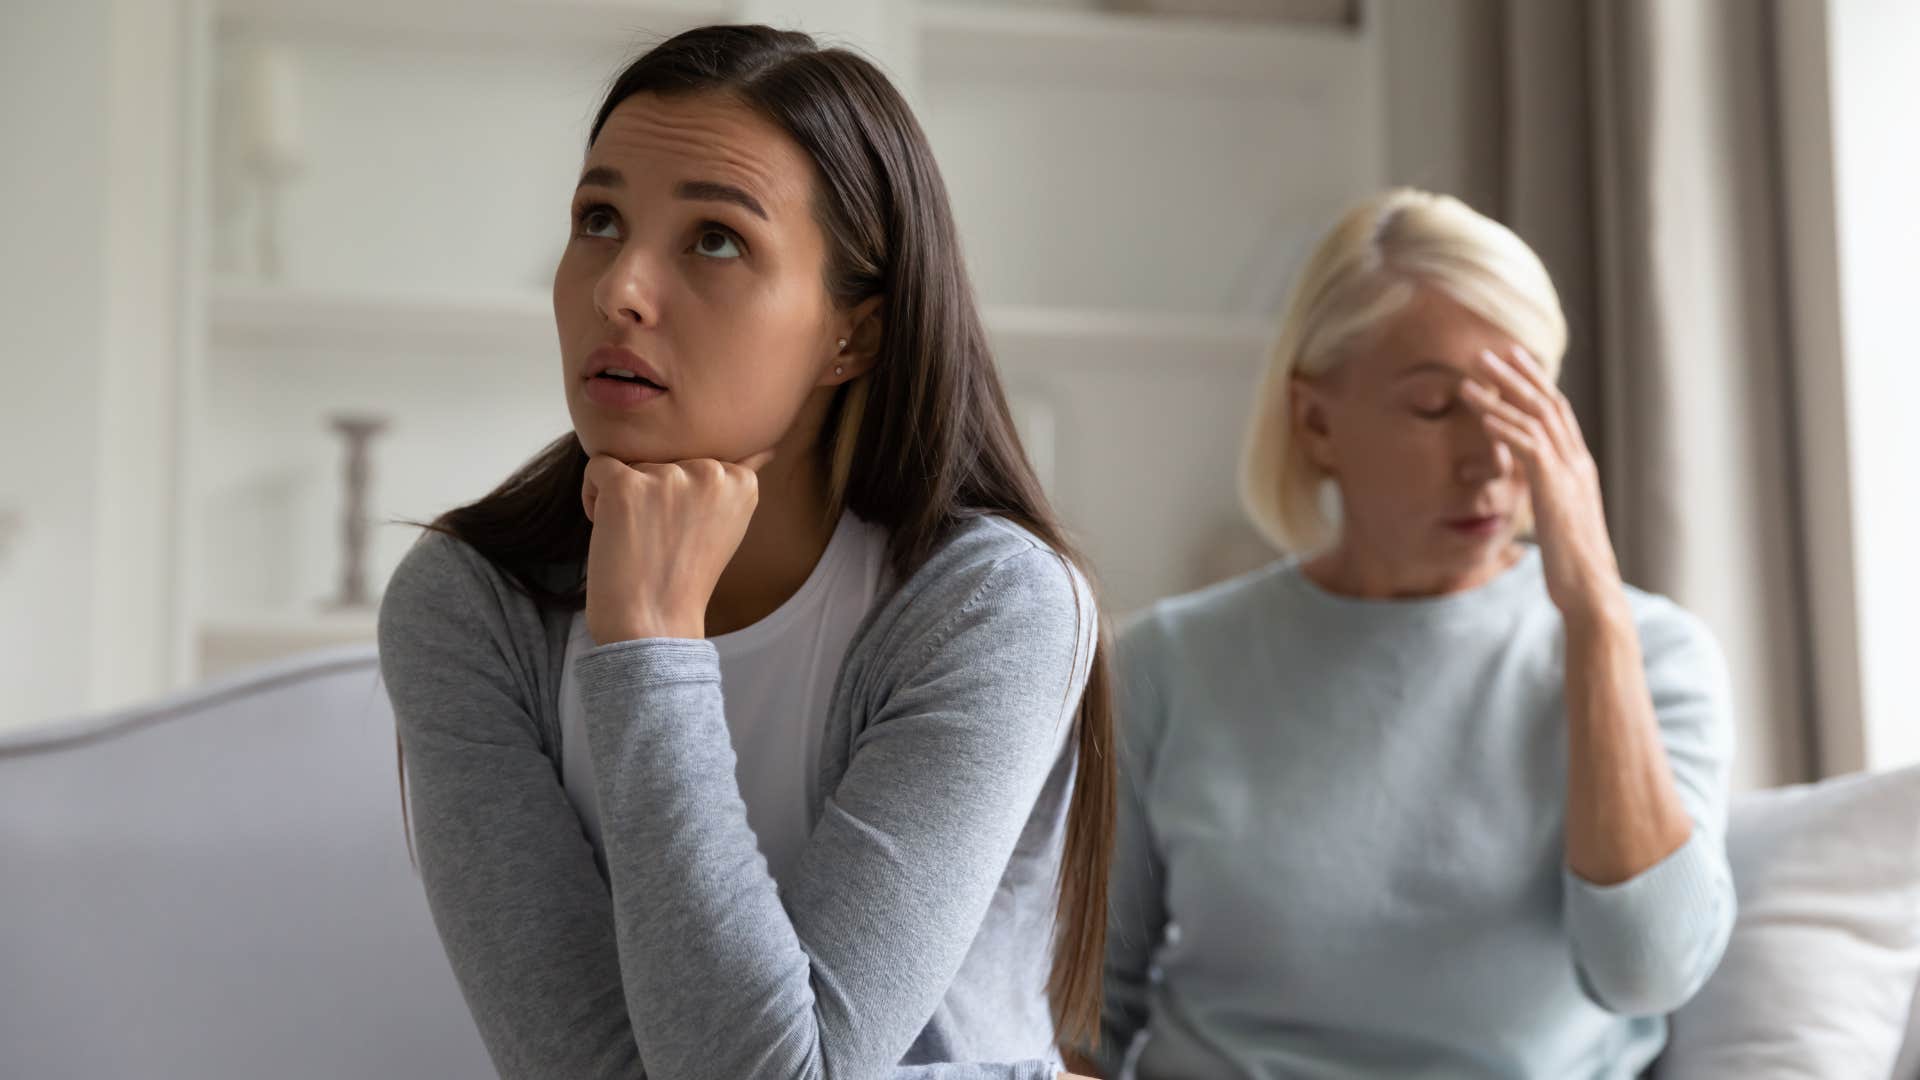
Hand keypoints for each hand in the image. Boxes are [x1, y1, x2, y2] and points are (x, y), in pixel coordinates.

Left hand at [580, 450, 774, 643]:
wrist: (653, 625)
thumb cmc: (684, 581)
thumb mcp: (727, 526)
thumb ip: (734, 485)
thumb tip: (768, 447)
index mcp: (741, 482)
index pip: (695, 460)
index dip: (681, 496)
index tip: (683, 532)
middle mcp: (711, 473)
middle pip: (664, 458)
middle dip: (653, 494)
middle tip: (658, 539)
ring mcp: (668, 477)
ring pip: (631, 463)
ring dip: (624, 498)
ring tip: (636, 540)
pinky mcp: (625, 485)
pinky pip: (597, 467)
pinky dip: (594, 497)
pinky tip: (607, 529)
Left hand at [1461, 346, 1625, 625]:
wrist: (1591, 592)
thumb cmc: (1572, 566)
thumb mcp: (1558, 522)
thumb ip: (1548, 497)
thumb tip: (1534, 490)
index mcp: (1580, 468)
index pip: (1559, 413)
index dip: (1536, 384)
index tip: (1514, 362)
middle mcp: (1578, 463)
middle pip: (1548, 404)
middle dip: (1518, 375)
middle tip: (1490, 351)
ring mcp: (1569, 474)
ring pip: (1536, 417)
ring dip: (1502, 392)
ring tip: (1473, 373)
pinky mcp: (1554, 489)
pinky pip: (1527, 445)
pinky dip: (1503, 425)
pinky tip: (1480, 412)